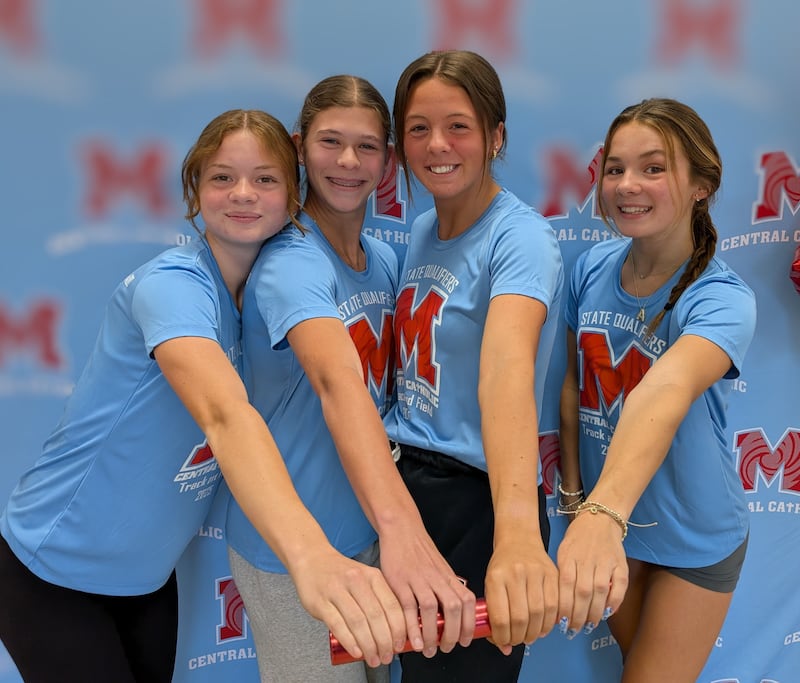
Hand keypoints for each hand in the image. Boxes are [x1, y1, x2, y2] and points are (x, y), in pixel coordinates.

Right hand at [290, 548, 406, 667]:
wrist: (312, 558)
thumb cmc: (341, 573)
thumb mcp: (366, 577)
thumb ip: (379, 597)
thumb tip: (395, 630)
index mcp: (372, 575)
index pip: (391, 606)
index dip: (398, 629)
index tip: (400, 645)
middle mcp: (356, 581)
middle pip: (376, 616)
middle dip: (385, 642)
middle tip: (387, 656)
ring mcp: (337, 590)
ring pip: (358, 622)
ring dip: (368, 645)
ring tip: (373, 659)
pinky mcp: (320, 602)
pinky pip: (337, 625)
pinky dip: (349, 641)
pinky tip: (356, 652)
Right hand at [379, 522, 476, 656]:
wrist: (402, 528)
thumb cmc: (419, 551)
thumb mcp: (439, 568)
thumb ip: (446, 588)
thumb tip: (452, 614)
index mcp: (448, 576)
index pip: (468, 601)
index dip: (470, 623)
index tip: (465, 641)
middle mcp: (437, 578)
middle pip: (454, 607)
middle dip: (453, 633)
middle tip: (446, 649)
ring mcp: (419, 578)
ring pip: (432, 608)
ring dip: (432, 633)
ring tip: (428, 649)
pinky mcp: (400, 580)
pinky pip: (408, 605)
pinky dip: (412, 625)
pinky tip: (412, 640)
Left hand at [484, 540, 558, 653]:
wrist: (519, 540)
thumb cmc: (502, 566)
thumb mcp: (490, 584)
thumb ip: (494, 614)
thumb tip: (504, 647)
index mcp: (496, 577)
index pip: (500, 617)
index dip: (501, 637)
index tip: (502, 641)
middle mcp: (516, 574)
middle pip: (521, 619)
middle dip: (518, 637)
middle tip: (516, 641)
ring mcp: (536, 573)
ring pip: (539, 615)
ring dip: (535, 633)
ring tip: (529, 636)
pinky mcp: (552, 574)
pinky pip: (555, 606)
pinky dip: (549, 623)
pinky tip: (542, 627)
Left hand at [556, 509, 627, 638]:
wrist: (599, 519)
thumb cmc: (577, 538)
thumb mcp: (562, 551)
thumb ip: (561, 574)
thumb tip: (558, 604)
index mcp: (568, 556)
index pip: (565, 585)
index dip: (564, 606)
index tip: (561, 622)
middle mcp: (587, 559)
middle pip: (582, 592)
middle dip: (578, 615)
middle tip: (574, 629)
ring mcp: (605, 562)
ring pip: (600, 591)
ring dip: (594, 612)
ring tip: (588, 625)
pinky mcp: (620, 564)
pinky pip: (619, 586)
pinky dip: (614, 602)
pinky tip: (607, 613)